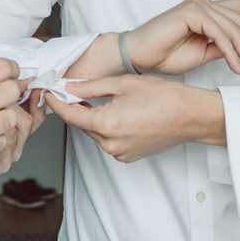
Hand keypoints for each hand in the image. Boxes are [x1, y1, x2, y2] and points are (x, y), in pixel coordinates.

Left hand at [45, 74, 224, 162]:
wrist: (191, 117)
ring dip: (94, 119)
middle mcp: (110, 144)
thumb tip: (70, 87)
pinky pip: (110, 141)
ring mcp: (120, 153)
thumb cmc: (164, 97)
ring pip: (96, 133)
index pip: (70, 115)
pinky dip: (109, 128)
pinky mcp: (129, 156)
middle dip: (77, 108)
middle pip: (82, 125)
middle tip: (74, 91)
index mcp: (106, 124)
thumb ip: (92, 87)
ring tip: (106, 101)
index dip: (56, 103)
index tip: (49, 94)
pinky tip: (121, 114)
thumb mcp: (124, 84)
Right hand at [124, 0, 239, 80]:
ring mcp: (199, 5)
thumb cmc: (164, 54)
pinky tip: (236, 68)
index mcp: (208, 9)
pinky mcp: (192, 13)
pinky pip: (221, 33)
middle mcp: (205, 2)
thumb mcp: (204, 52)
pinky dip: (232, 53)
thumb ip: (224, 47)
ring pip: (236, 28)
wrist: (138, 56)